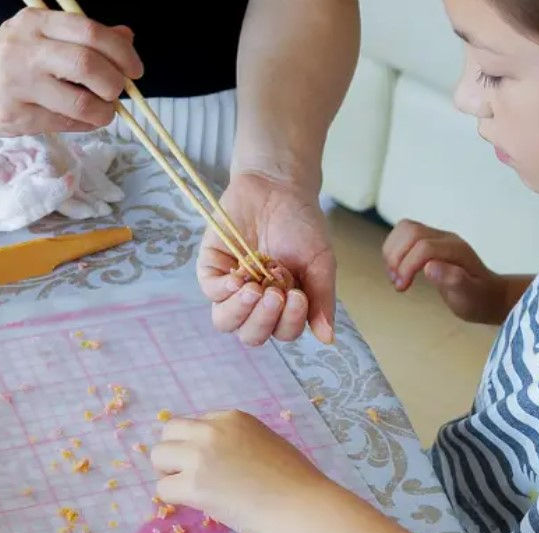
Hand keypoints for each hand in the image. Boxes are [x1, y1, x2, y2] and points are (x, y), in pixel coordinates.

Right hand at [0, 8, 143, 135]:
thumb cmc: (16, 55)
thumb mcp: (46, 34)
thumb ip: (86, 37)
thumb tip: (127, 39)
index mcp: (37, 22)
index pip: (90, 32)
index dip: (121, 53)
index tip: (135, 70)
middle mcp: (25, 49)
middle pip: (86, 64)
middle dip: (114, 83)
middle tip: (117, 92)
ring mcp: (16, 84)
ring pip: (79, 101)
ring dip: (103, 111)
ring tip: (104, 112)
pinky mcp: (14, 115)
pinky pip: (64, 123)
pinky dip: (84, 124)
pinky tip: (83, 120)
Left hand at [150, 410, 329, 532]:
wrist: (300, 506)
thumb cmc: (294, 482)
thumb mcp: (266, 443)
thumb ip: (237, 442)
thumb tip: (217, 459)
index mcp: (233, 418)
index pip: (196, 423)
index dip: (197, 444)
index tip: (209, 463)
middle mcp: (212, 430)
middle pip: (169, 432)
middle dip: (174, 453)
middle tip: (188, 475)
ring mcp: (200, 456)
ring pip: (159, 455)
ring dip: (169, 473)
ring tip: (189, 490)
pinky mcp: (194, 485)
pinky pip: (163, 488)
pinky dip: (173, 499)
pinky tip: (194, 505)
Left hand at [197, 172, 335, 345]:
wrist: (278, 186)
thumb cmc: (302, 224)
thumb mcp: (320, 262)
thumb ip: (322, 299)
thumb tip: (327, 340)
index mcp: (283, 306)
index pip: (283, 332)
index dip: (289, 322)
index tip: (298, 295)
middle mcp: (256, 302)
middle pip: (252, 334)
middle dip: (264, 320)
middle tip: (276, 293)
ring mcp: (232, 287)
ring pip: (226, 322)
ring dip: (242, 311)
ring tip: (255, 289)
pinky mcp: (211, 268)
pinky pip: (211, 292)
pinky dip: (225, 290)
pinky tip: (240, 277)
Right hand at [382, 219, 506, 323]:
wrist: (489, 295)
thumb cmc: (479, 299)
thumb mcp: (469, 296)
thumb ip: (453, 280)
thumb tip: (429, 267)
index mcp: (456, 250)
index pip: (423, 247)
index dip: (407, 265)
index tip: (402, 287)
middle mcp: (446, 239)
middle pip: (411, 230)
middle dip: (396, 256)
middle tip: (397, 282)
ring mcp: (437, 238)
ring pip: (404, 229)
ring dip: (392, 251)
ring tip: (395, 276)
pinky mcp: (428, 242)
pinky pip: (404, 235)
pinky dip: (394, 250)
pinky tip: (398, 270)